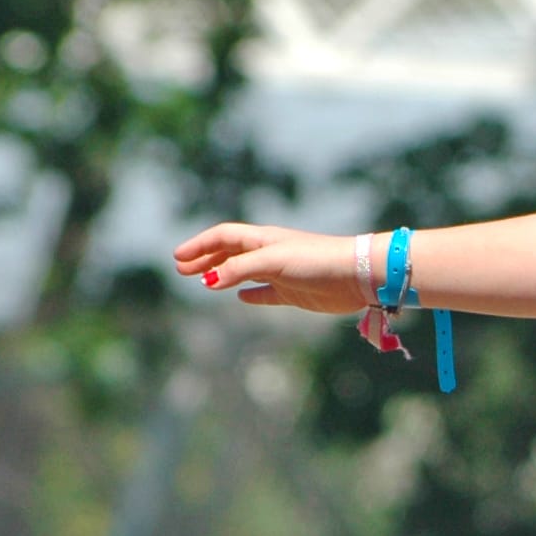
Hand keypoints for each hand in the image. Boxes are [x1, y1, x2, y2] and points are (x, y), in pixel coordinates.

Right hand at [173, 222, 371, 313]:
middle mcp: (270, 253)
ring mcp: (282, 273)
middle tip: (182, 271)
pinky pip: (267, 292)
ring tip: (203, 282)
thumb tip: (207, 281)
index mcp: (262, 239)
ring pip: (244, 272)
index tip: (178, 258)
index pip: (223, 237)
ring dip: (223, 275)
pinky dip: (253, 294)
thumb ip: (238, 270)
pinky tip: (242, 299)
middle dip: (205, 260)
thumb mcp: (272, 262)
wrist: (358, 276)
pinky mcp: (295, 292)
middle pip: (230, 254)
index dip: (200, 245)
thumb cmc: (316, 261)